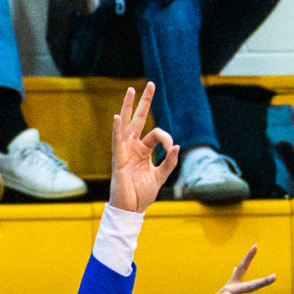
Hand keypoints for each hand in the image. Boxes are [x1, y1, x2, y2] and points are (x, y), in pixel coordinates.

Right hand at [108, 81, 179, 213]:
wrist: (131, 210)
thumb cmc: (142, 194)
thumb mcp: (160, 176)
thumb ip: (169, 162)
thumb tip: (176, 145)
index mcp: (143, 150)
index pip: (155, 134)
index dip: (165, 137)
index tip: (171, 147)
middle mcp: (132, 147)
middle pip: (138, 119)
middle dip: (144, 102)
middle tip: (150, 84)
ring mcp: (124, 152)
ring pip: (126, 125)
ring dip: (128, 107)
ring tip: (131, 90)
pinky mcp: (118, 160)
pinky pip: (117, 142)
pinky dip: (117, 130)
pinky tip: (118, 117)